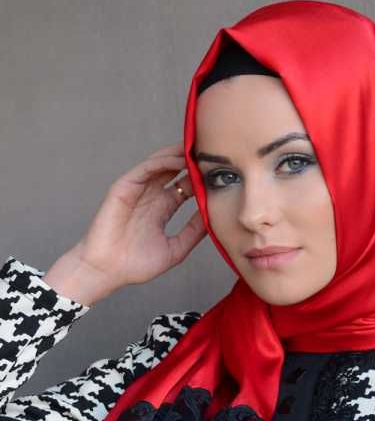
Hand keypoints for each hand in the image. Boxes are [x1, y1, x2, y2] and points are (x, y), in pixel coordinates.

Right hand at [72, 142, 207, 291]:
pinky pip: (146, 168)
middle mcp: (151, 196)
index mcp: (162, 208)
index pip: (186, 186)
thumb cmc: (134, 265)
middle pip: (176, 170)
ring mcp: (137, 190)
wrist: (106, 271)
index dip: (202, 179)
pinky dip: (163, 162)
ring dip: (180, 155)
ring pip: (162, 164)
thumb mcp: (175, 249)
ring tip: (200, 149)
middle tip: (215, 152)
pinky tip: (180, 160)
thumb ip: (193, 232)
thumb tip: (214, 217)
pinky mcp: (124, 188)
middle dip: (193, 161)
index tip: (222, 173)